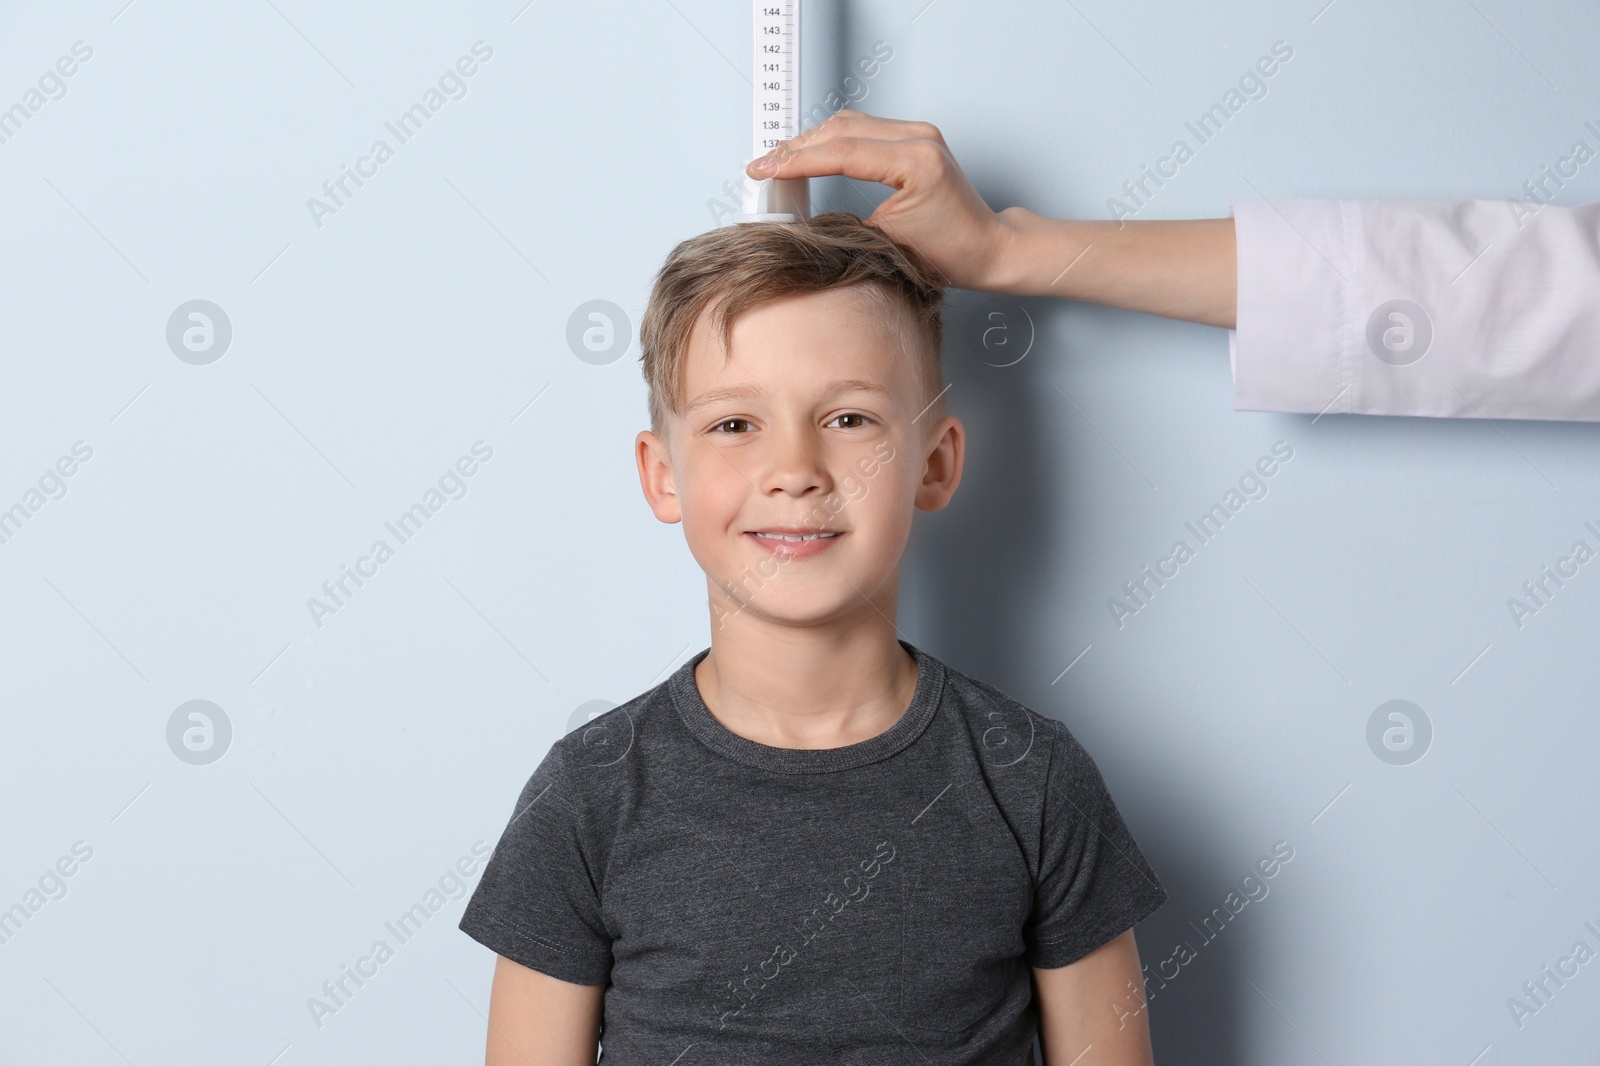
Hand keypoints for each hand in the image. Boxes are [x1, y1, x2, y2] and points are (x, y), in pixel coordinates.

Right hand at [746, 110, 1018, 291]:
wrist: (987, 248)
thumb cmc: (951, 253)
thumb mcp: (888, 242)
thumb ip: (846, 221)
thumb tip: (805, 217)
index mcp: (915, 162)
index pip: (841, 152)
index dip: (795, 161)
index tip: (764, 168)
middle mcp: (918, 138)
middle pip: (840, 130)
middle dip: (795, 147)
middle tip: (762, 165)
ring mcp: (918, 132)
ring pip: (849, 123)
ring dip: (810, 140)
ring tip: (778, 159)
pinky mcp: (915, 137)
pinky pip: (863, 128)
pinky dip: (831, 140)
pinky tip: (810, 151)